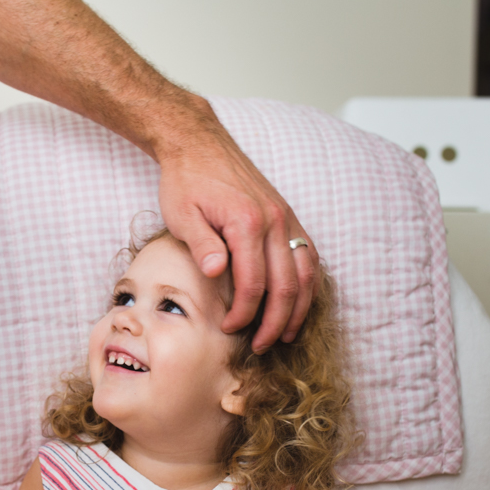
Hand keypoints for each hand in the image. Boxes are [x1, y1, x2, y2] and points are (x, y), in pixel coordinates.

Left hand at [156, 120, 318, 353]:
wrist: (197, 143)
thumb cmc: (185, 180)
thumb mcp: (181, 214)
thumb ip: (202, 245)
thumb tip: (218, 273)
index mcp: (247, 222)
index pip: (254, 284)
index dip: (244, 314)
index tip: (230, 330)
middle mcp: (275, 220)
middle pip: (288, 285)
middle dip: (276, 322)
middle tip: (261, 346)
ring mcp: (286, 217)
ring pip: (307, 273)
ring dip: (299, 308)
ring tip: (286, 334)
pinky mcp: (287, 215)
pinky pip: (307, 254)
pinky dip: (307, 283)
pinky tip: (297, 302)